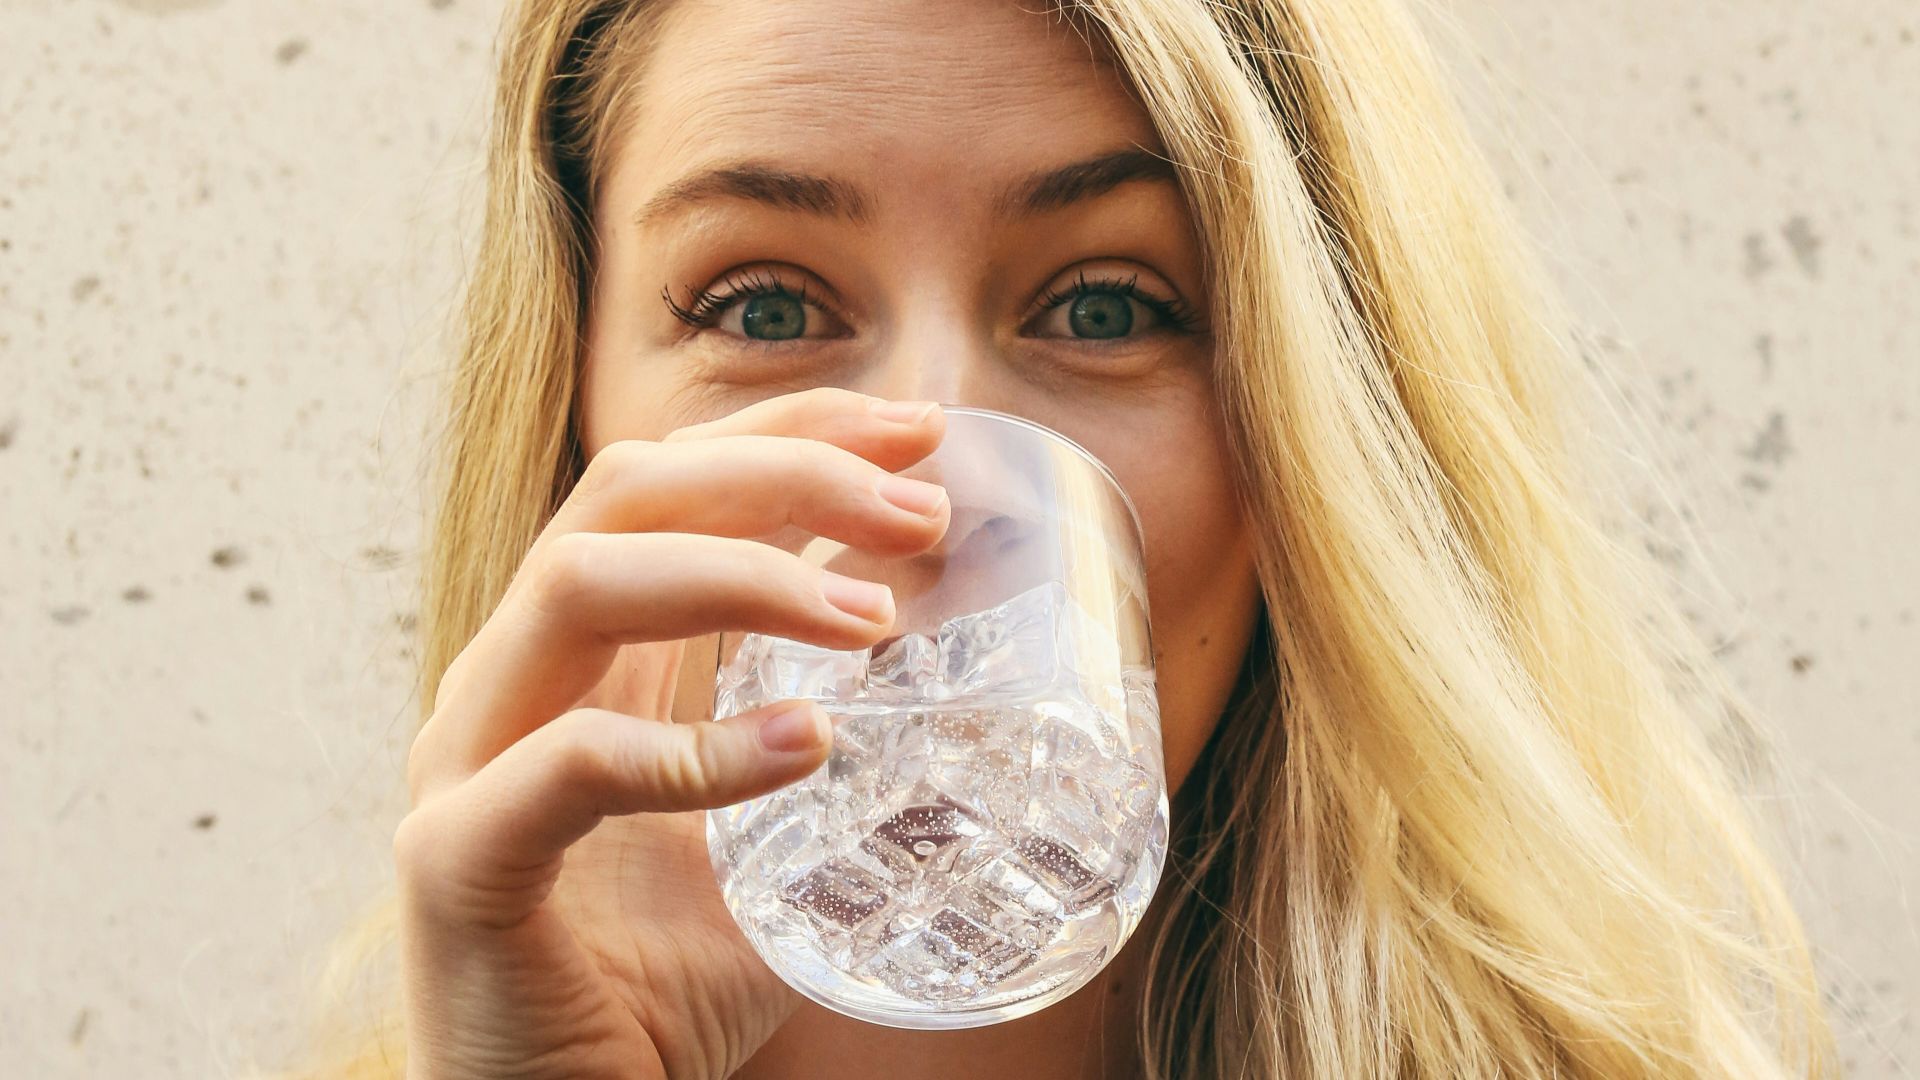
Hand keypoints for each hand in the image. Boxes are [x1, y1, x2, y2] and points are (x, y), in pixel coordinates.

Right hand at [394, 389, 948, 1078]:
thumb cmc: (655, 980)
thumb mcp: (764, 839)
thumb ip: (821, 752)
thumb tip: (968, 697)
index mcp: (578, 653)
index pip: (671, 482)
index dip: (789, 430)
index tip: (917, 430)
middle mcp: (512, 676)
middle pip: (625, 495)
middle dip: (782, 473)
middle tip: (918, 511)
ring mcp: (468, 759)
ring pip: (579, 585)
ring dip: (743, 576)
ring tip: (878, 620)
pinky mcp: (458, 861)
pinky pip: (567, 767)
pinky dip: (691, 748)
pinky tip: (804, 746)